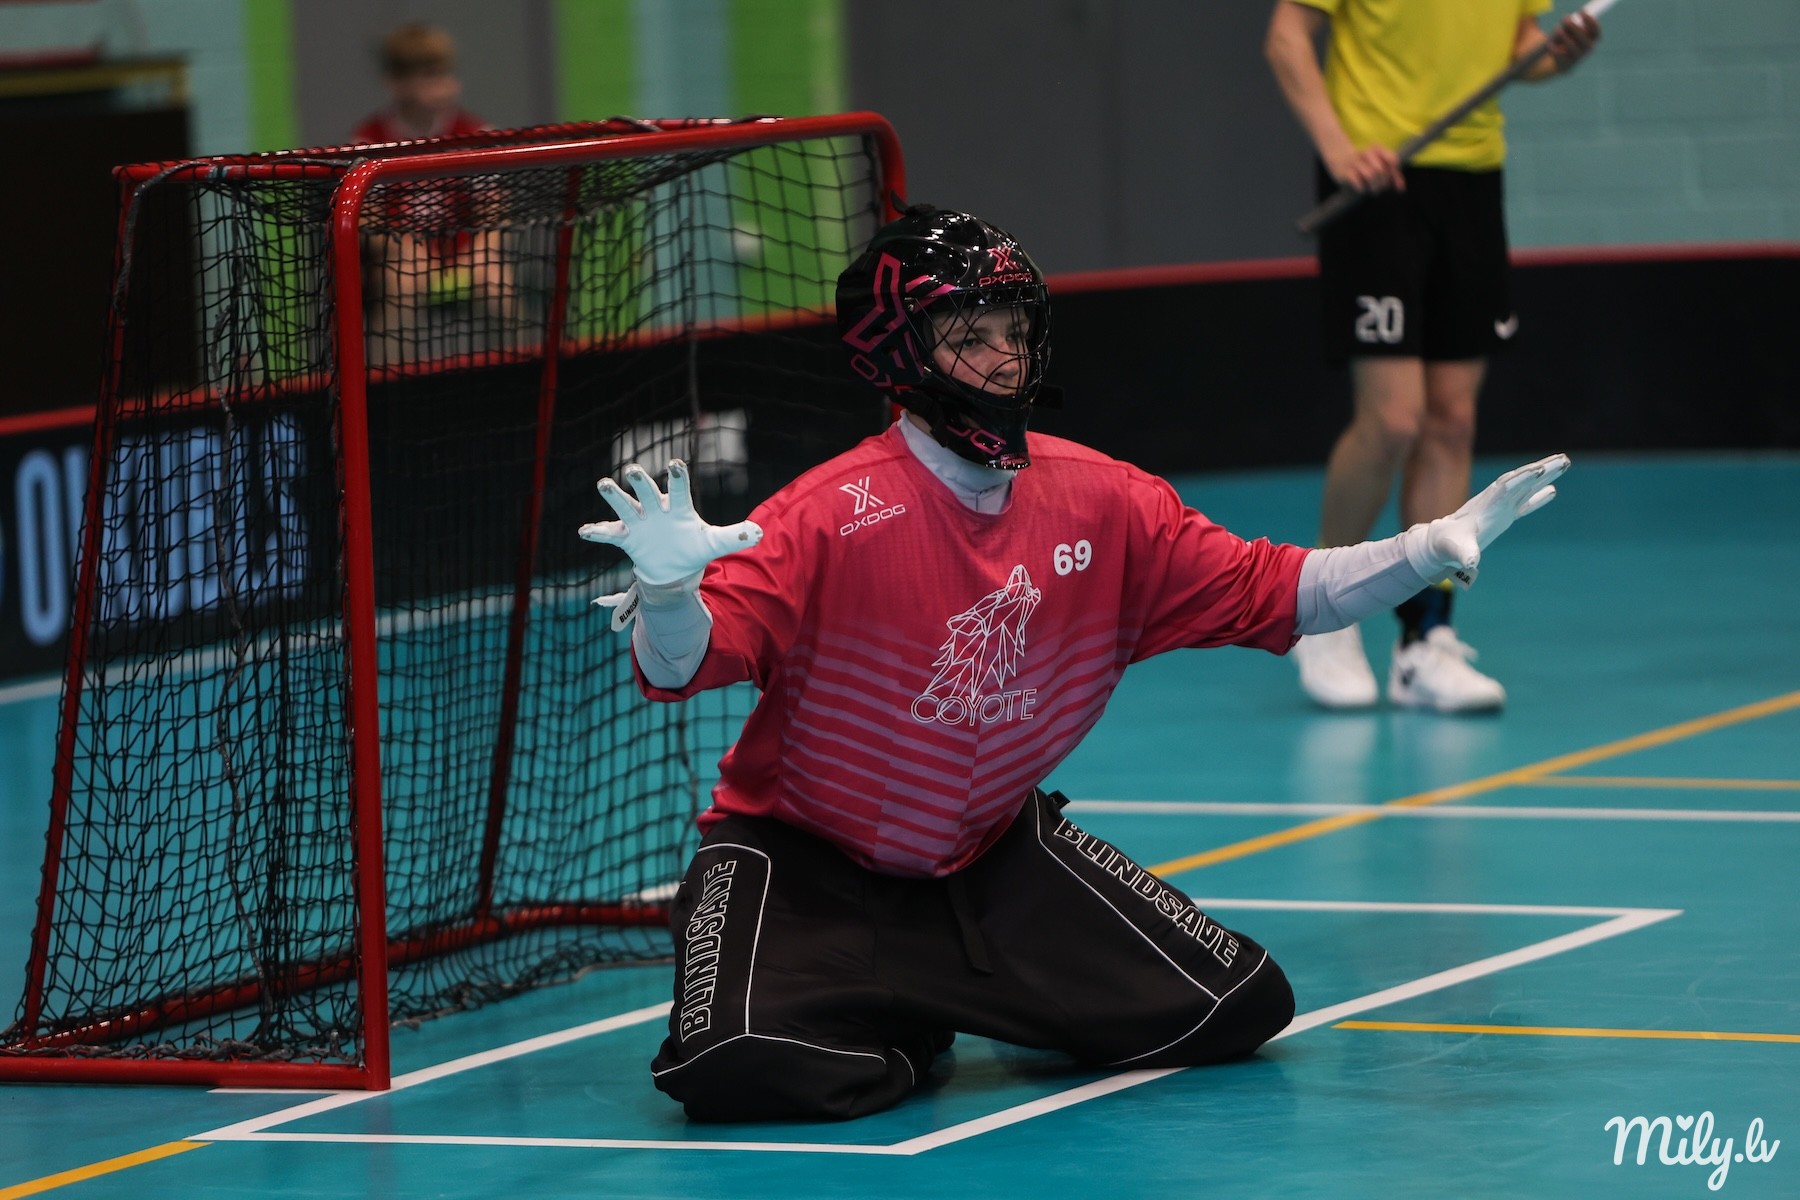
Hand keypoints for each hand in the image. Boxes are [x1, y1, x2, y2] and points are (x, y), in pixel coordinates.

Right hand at [577, 459, 761, 587]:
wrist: (674, 570)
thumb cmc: (694, 549)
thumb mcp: (714, 544)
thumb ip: (733, 537)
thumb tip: (758, 533)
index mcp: (679, 507)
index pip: (680, 488)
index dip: (677, 476)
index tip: (676, 463)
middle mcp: (657, 509)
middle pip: (647, 491)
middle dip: (640, 481)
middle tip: (632, 470)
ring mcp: (640, 522)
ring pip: (625, 506)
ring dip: (614, 496)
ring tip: (604, 484)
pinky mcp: (627, 538)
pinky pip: (609, 534)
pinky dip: (596, 532)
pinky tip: (584, 531)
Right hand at [1325, 143, 1404, 194]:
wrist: (1340, 158)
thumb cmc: (1364, 164)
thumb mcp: (1379, 164)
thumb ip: (1393, 174)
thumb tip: (1401, 189)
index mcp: (1377, 149)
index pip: (1392, 161)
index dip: (1394, 173)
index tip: (1391, 181)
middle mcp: (1366, 153)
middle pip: (1381, 170)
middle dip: (1383, 182)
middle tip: (1381, 188)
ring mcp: (1355, 162)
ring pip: (1371, 175)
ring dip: (1374, 187)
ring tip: (1374, 191)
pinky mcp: (1346, 172)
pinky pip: (1358, 182)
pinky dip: (1362, 188)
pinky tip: (1362, 189)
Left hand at [1417, 454, 1570, 586]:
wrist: (1439, 543)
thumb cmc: (1448, 546)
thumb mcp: (1456, 551)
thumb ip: (1465, 555)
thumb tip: (1470, 563)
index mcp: (1487, 507)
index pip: (1506, 488)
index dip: (1522, 479)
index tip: (1538, 468)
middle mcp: (1495, 502)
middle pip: (1520, 480)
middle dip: (1540, 469)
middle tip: (1563, 458)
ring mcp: (1500, 507)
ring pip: (1526, 487)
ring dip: (1544, 475)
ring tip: (1564, 462)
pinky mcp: (1503, 515)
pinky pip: (1524, 503)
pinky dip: (1538, 497)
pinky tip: (1553, 490)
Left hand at [1548, 11, 1599, 70]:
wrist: (1544, 63)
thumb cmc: (1556, 41)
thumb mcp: (1560, 29)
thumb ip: (1562, 19)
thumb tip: (1546, 7)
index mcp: (1590, 40)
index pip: (1596, 32)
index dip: (1591, 21)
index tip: (1581, 11)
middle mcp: (1585, 51)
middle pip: (1585, 40)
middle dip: (1575, 27)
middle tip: (1565, 18)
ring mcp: (1576, 60)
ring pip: (1574, 49)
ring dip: (1566, 37)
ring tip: (1557, 29)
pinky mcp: (1564, 67)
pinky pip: (1561, 58)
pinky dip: (1555, 49)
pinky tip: (1549, 44)